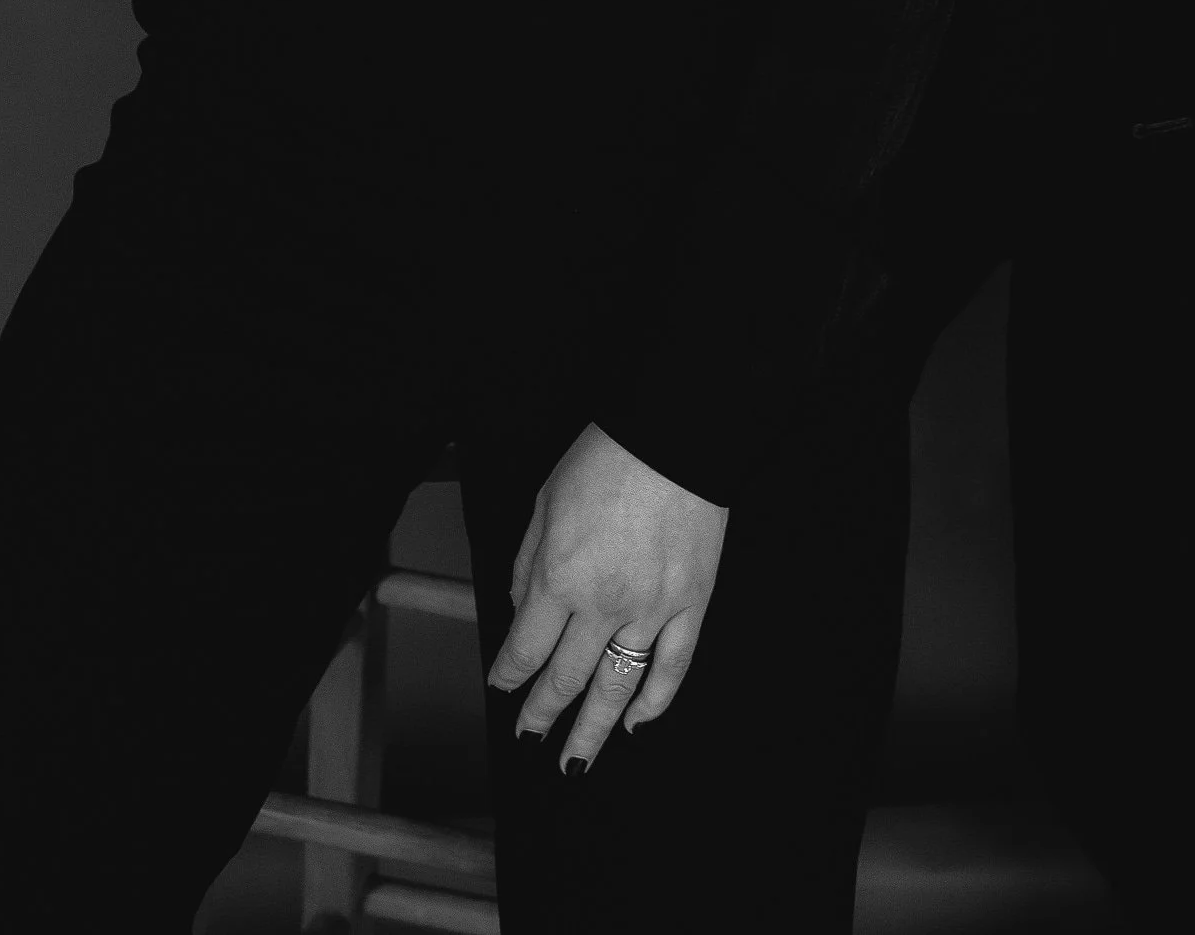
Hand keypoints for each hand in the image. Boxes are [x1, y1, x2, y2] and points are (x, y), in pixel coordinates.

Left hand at [487, 423, 727, 771]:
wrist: (677, 430)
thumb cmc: (607, 457)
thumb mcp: (546, 500)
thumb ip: (528, 561)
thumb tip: (520, 606)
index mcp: (558, 576)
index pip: (525, 648)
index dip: (509, 676)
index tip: (503, 688)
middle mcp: (601, 604)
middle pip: (566, 678)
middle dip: (542, 713)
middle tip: (531, 737)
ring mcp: (651, 609)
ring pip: (617, 688)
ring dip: (592, 730)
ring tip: (575, 763)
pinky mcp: (691, 603)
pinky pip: (672, 667)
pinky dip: (654, 702)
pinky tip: (637, 723)